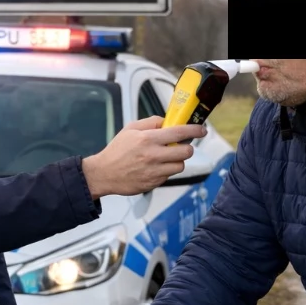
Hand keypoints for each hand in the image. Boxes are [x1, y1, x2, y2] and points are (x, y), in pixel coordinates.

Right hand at [82, 116, 205, 197]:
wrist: (104, 173)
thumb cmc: (117, 150)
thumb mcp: (130, 129)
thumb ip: (151, 123)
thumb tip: (167, 121)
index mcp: (148, 139)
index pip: (178, 132)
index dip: (194, 130)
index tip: (202, 129)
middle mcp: (153, 155)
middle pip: (186, 152)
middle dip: (187, 148)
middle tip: (181, 146)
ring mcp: (154, 171)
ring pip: (180, 165)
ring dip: (177, 161)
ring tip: (165, 158)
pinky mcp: (154, 183)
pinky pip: (169, 175)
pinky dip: (166, 170)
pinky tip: (155, 167)